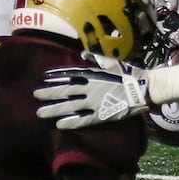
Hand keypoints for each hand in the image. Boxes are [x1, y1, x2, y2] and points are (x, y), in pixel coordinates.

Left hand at [35, 53, 149, 128]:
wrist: (142, 90)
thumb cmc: (129, 75)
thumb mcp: (112, 63)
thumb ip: (97, 60)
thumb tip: (84, 54)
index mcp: (92, 75)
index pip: (69, 75)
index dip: (56, 76)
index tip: (44, 77)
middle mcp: (89, 89)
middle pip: (65, 91)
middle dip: (49, 94)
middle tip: (35, 95)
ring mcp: (93, 103)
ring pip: (69, 107)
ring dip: (54, 110)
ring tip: (40, 113)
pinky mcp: (100, 116)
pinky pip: (82, 120)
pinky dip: (70, 122)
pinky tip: (59, 125)